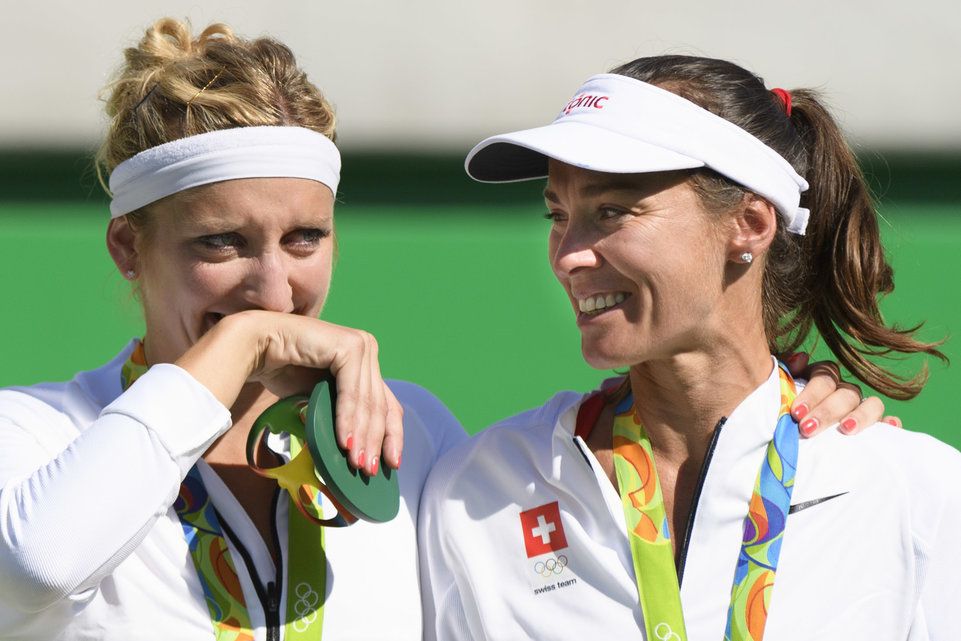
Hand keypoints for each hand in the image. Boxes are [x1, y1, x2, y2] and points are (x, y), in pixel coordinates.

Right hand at [176, 310, 402, 473]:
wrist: (256, 347)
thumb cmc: (284, 372)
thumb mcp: (322, 399)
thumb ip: (343, 414)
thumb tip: (360, 451)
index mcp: (366, 361)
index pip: (387, 404)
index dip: (391, 436)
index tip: (392, 465)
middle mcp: (368, 349)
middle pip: (380, 405)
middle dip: (376, 442)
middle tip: (369, 471)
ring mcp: (361, 345)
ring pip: (367, 402)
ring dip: (362, 437)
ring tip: (356, 463)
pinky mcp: (349, 347)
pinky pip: (351, 393)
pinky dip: (347, 420)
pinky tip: (344, 443)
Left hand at [782, 352, 897, 437]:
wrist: (783, 442)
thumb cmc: (779, 416)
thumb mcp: (776, 394)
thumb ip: (783, 374)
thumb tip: (801, 357)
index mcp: (821, 380)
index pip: (825, 375)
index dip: (812, 392)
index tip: (796, 412)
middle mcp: (843, 392)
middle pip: (846, 393)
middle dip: (827, 411)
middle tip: (807, 428)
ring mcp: (861, 410)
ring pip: (872, 404)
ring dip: (860, 416)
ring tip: (845, 430)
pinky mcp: (874, 429)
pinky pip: (888, 422)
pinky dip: (890, 424)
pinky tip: (888, 427)